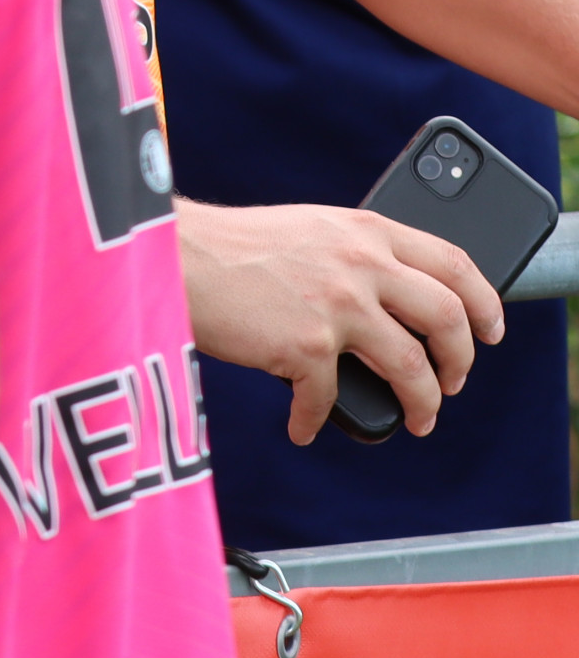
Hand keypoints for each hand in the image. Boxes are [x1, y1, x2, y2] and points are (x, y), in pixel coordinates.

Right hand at [175, 198, 494, 442]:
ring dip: (422, 403)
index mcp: (364, 230)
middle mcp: (360, 264)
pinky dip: (315, 420)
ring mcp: (336, 305)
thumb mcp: (305, 231)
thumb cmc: (224, 249)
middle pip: (447, 318)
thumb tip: (384, 306)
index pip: (455, 264)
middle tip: (453, 382)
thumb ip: (350, 255)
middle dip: (461, 361)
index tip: (490, 330)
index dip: (484, 302)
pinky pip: (328, 398)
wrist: (168, 257)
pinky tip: (303, 426)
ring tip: (416, 419)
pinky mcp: (304, 345)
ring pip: (411, 367)